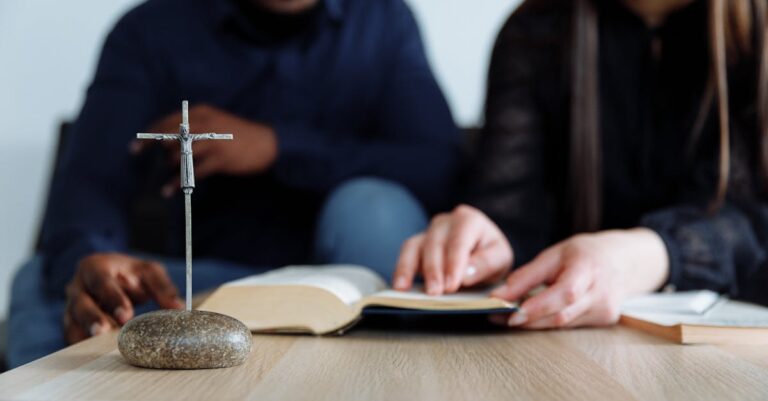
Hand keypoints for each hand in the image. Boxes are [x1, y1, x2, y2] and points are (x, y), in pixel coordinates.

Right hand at [64, 253, 182, 343]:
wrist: (111, 276)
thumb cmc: (130, 274)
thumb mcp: (148, 272)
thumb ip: (162, 287)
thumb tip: (179, 308)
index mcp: (95, 268)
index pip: (101, 282)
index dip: (112, 298)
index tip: (126, 315)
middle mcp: (77, 287)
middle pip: (80, 304)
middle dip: (92, 319)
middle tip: (104, 332)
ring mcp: (71, 307)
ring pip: (72, 323)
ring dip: (85, 335)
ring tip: (98, 347)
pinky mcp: (72, 324)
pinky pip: (73, 337)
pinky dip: (83, 345)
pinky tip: (95, 353)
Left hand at [131, 104, 277, 195]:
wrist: (268, 143)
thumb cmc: (240, 135)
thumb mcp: (216, 123)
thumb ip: (195, 128)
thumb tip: (169, 142)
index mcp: (202, 113)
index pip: (168, 121)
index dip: (149, 134)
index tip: (135, 146)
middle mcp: (204, 124)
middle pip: (170, 134)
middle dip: (152, 146)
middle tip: (138, 157)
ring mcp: (213, 141)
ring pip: (180, 153)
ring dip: (168, 166)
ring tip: (161, 178)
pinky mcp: (220, 159)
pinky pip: (193, 171)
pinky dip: (179, 181)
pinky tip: (171, 189)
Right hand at [393, 204, 512, 294]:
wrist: (482, 255)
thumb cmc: (491, 256)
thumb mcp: (501, 259)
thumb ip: (486, 264)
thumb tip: (465, 275)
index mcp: (469, 220)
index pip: (459, 240)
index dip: (454, 263)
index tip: (452, 285)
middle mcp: (446, 221)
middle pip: (435, 243)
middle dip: (433, 270)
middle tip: (434, 293)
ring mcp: (428, 231)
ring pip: (414, 245)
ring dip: (409, 268)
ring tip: (404, 288)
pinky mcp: (417, 244)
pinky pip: (405, 253)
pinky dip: (400, 269)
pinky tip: (398, 285)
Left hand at [491, 228, 668, 328]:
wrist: (625, 260)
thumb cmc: (586, 253)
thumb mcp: (555, 254)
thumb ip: (528, 275)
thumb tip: (500, 294)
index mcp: (589, 269)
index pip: (564, 293)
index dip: (537, 306)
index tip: (511, 313)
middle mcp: (601, 294)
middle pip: (561, 314)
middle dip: (527, 319)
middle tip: (499, 317)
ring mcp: (605, 311)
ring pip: (562, 323)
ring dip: (534, 323)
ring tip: (509, 316)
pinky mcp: (603, 321)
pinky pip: (569, 324)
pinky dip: (549, 321)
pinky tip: (534, 316)